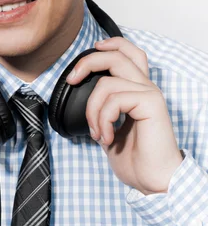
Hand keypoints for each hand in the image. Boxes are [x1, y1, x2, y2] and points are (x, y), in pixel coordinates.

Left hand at [66, 37, 183, 194]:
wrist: (152, 181)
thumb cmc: (134, 159)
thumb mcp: (110, 127)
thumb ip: (102, 108)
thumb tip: (79, 94)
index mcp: (138, 90)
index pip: (130, 53)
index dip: (112, 44)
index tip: (92, 48)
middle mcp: (146, 87)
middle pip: (117, 55)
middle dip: (88, 62)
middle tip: (72, 80)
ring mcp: (150, 94)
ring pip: (107, 82)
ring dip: (92, 110)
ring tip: (97, 133)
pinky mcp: (151, 103)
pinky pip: (114, 99)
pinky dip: (103, 119)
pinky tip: (107, 138)